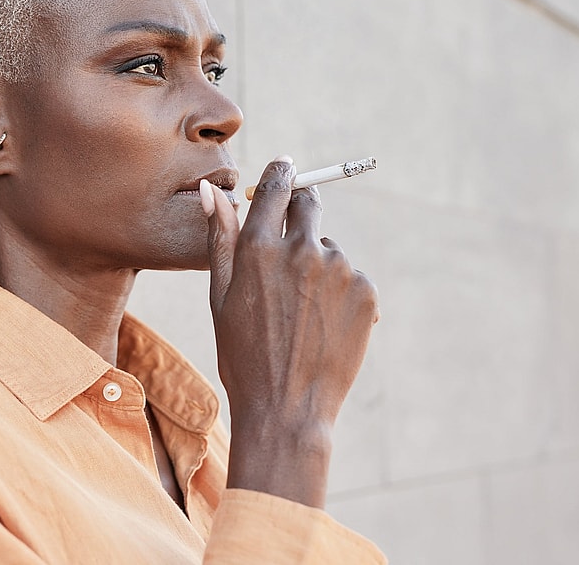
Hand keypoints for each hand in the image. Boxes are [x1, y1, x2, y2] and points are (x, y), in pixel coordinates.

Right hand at [200, 155, 379, 506]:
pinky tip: (322, 327)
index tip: (287, 168)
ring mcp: (339, 271)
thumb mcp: (220, 297)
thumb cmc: (242, 357)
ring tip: (301, 315)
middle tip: (290, 250)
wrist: (286, 411)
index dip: (283, 173)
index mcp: (258, 249)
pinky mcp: (366, 292)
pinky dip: (340, 294)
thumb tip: (212, 189)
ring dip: (317, 267)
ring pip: (329, 249)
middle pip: (310, 204)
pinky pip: (352, 278)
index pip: (278, 186)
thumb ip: (219, 237)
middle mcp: (301, 250)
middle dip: (301, 212)